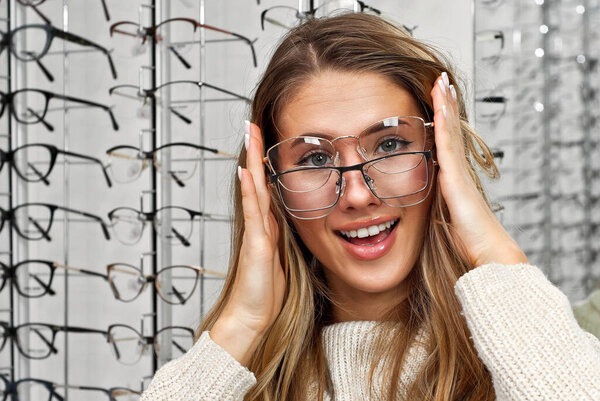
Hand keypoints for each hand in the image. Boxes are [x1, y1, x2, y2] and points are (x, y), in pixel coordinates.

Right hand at [217, 121, 285, 335]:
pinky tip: (246, 172)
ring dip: (251, 160)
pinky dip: (250, 191)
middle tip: (251, 123)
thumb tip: (295, 225)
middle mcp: (260, 225)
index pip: (267, 187)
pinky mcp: (256, 245)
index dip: (266, 163)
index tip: (265, 139)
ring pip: (253, 189)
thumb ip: (283, 242)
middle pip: (257, 180)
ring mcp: (255, 232)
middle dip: (255, 151)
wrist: (251, 317)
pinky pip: (253, 212)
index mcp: (269, 227)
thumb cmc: (266, 294)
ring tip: (248, 134)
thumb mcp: (282, 261)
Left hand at [430, 73, 527, 267]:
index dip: (444, 119)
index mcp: (454, 177)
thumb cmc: (469, 239)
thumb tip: (428, 201)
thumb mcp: (447, 216)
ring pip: (450, 130)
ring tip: (441, 82)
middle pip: (451, 128)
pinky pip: (446, 145)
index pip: (447, 140)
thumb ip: (439, 203)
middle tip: (441, 79)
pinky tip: (439, 106)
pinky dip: (443, 124)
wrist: (488, 250)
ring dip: (445, 105)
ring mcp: (458, 171)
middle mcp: (458, 169)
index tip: (439, 99)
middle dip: (446, 103)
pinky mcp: (455, 178)